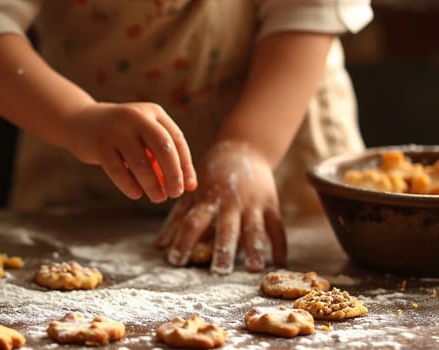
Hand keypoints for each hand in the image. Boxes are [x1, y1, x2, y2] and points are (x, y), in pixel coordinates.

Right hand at [61, 102, 196, 202]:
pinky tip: (136, 194)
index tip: (189, 186)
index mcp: (153, 112)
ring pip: (140, 162)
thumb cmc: (122, 135)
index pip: (177, 139)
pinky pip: (118, 170)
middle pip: (163, 148)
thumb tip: (190, 186)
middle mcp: (136, 116)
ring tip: (158, 198)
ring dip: (152, 184)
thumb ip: (165, 157)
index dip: (185, 164)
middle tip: (175, 193)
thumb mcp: (144, 137)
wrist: (81, 122)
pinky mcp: (99, 144)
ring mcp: (116, 129)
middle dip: (173, 174)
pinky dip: (129, 185)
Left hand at [154, 141, 286, 272]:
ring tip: (252, 270)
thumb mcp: (192, 192)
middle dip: (223, 250)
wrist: (243, 148)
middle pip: (226, 228)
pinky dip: (280, 244)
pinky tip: (280, 262)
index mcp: (208, 199)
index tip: (175, 261)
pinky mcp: (271, 204)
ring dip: (254, 250)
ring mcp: (253, 203)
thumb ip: (177, 219)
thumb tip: (158, 247)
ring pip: (254, 229)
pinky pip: (277, 226)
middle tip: (219, 272)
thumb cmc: (211, 175)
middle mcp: (230, 202)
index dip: (183, 241)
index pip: (193, 222)